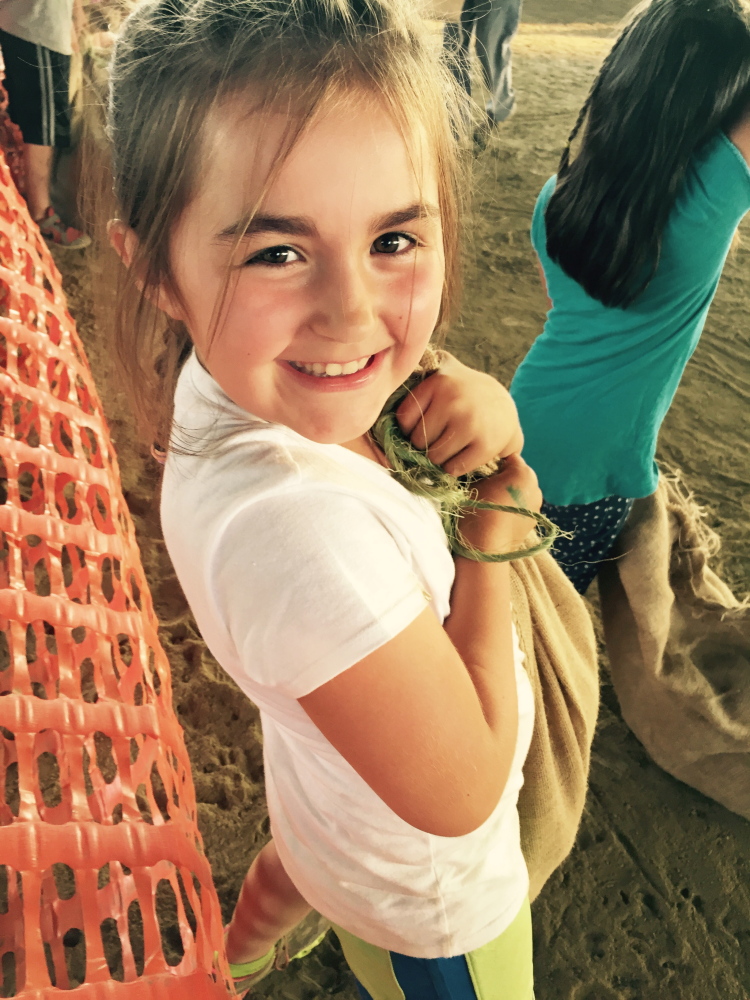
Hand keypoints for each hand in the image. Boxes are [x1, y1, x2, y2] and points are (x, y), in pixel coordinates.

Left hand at [396, 352, 522, 476]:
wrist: (508, 408)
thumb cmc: (466, 393)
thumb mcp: (446, 370)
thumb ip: (422, 367)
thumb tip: (393, 369)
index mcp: (438, 383)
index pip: (403, 419)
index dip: (409, 428)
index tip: (420, 426)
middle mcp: (452, 401)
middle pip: (417, 441)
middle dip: (424, 445)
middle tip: (437, 439)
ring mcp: (469, 423)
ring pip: (434, 457)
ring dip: (438, 458)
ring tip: (448, 447)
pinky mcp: (484, 445)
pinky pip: (453, 468)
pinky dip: (453, 468)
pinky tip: (460, 455)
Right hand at [458, 454, 541, 553]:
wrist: (485, 548)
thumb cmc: (476, 511)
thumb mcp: (475, 483)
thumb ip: (483, 472)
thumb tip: (485, 470)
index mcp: (523, 472)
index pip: (508, 457)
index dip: (493, 462)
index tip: (481, 470)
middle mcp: (535, 486)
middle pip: (518, 473)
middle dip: (505, 476)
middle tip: (486, 486)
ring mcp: (537, 505)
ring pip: (522, 490)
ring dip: (510, 492)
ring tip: (493, 502)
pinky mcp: (534, 521)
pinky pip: (523, 505)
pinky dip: (514, 506)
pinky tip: (500, 515)